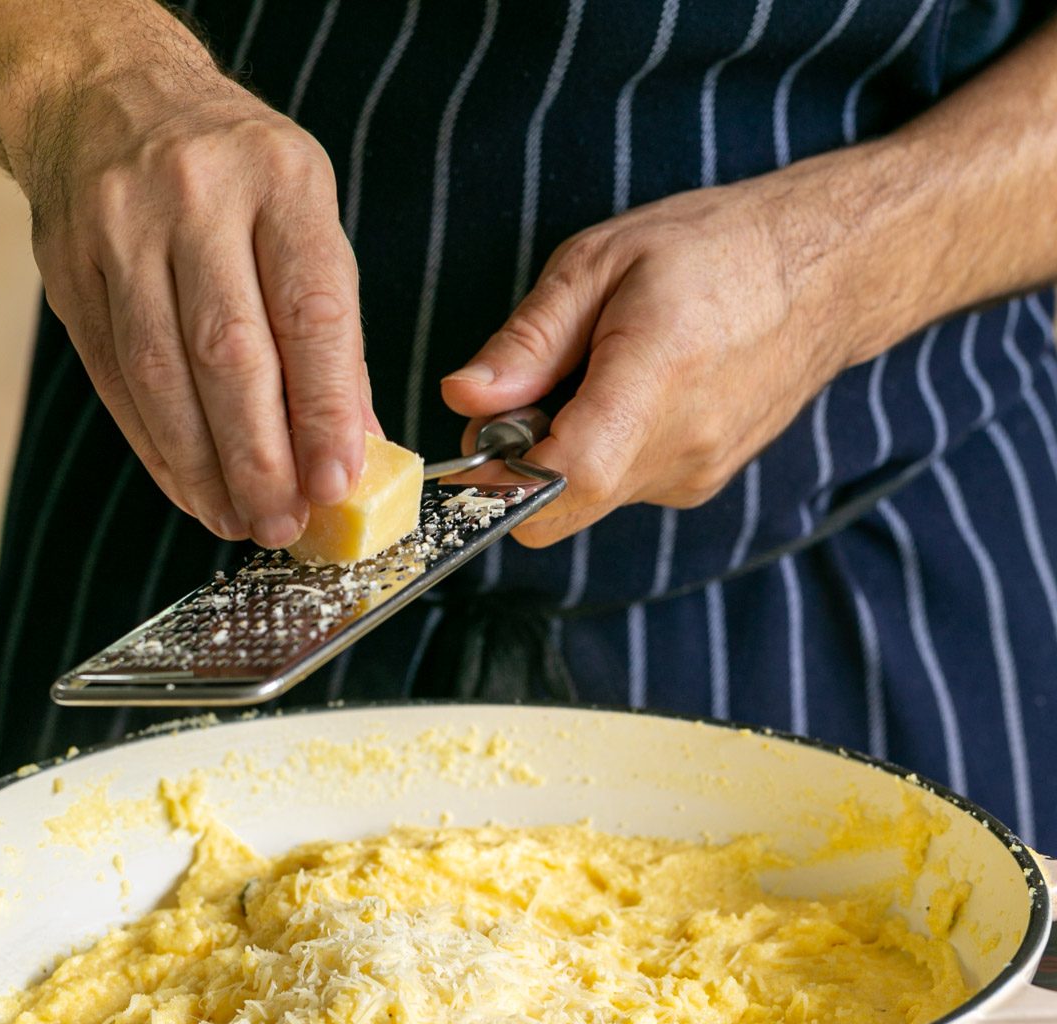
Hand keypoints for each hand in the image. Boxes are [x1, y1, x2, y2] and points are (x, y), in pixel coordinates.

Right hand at [6, 38, 374, 546]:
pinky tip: (189, 487)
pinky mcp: (67, 270)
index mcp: (279, 181)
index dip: (324, 410)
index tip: (336, 482)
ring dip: (203, 466)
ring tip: (238, 519)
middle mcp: (196, 198)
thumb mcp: (306, 218)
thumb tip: (356, 444)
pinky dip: (156, 446)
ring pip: (162, 374)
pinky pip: (114, 378)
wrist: (106, 94)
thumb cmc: (233, 173)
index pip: (310, 312)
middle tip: (283, 523)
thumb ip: (332, 332)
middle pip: (229, 353)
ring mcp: (119, 230)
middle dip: (260, 456)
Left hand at [441, 160, 863, 546]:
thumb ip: (529, 339)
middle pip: (560, 506)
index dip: (503, 479)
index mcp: (654, 379)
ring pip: (587, 500)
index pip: (563, 483)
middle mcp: (682, 446)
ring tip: (596, 374)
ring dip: (563, 454)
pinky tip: (632, 393)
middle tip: (529, 389)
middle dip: (520, 465)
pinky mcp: (700, 484)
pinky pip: (622, 487)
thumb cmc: (712, 249)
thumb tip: (464, 399)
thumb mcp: (600, 262)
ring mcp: (695, 474)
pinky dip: (603, 452)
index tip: (479, 438)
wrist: (826, 271)